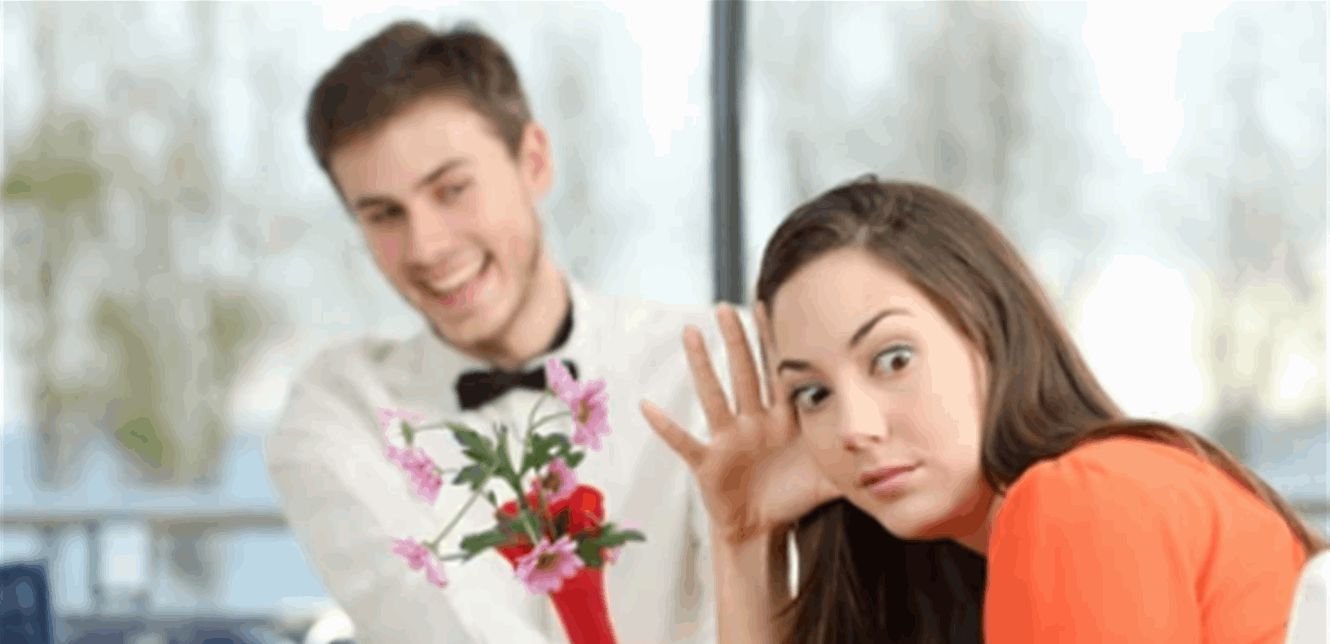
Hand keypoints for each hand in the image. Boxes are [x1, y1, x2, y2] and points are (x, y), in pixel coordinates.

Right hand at [640, 303, 838, 545]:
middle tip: (727, 306)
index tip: (771, 305)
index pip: (779, 372)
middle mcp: (752, 422)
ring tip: (690, 333)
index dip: (775, 341)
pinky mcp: (708, 462)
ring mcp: (728, 439)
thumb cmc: (793, 496)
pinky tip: (647, 406)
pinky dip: (666, 426)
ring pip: (714, 395)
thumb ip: (857, 455)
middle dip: (737, 340)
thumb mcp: (830, 474)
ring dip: (701, 365)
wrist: (763, 529)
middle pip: (744, 373)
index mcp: (781, 420)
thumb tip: (895, 442)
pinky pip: (684, 441)